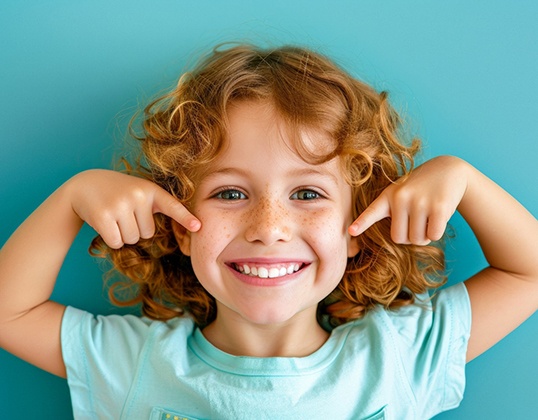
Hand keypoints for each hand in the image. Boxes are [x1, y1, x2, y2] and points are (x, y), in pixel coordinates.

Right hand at [68, 170, 200, 248]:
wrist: (84, 185)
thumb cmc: (118, 193)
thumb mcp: (139, 192)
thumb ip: (156, 206)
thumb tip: (177, 226)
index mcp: (151, 189)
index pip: (171, 205)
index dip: (185, 217)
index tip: (198, 227)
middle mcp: (138, 195)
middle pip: (148, 233)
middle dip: (135, 228)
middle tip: (123, 212)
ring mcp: (120, 205)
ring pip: (133, 239)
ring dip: (123, 234)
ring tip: (114, 216)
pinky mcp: (103, 216)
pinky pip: (117, 243)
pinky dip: (111, 239)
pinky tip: (104, 223)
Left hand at [349, 156, 468, 244]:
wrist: (448, 170)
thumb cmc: (420, 188)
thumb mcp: (401, 193)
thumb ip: (392, 211)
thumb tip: (395, 238)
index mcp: (388, 196)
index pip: (372, 212)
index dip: (362, 223)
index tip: (351, 231)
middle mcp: (401, 198)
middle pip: (399, 238)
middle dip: (410, 237)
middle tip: (417, 221)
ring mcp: (419, 202)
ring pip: (417, 239)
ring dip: (424, 236)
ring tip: (428, 217)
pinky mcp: (438, 207)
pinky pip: (433, 236)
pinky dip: (436, 233)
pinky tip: (439, 217)